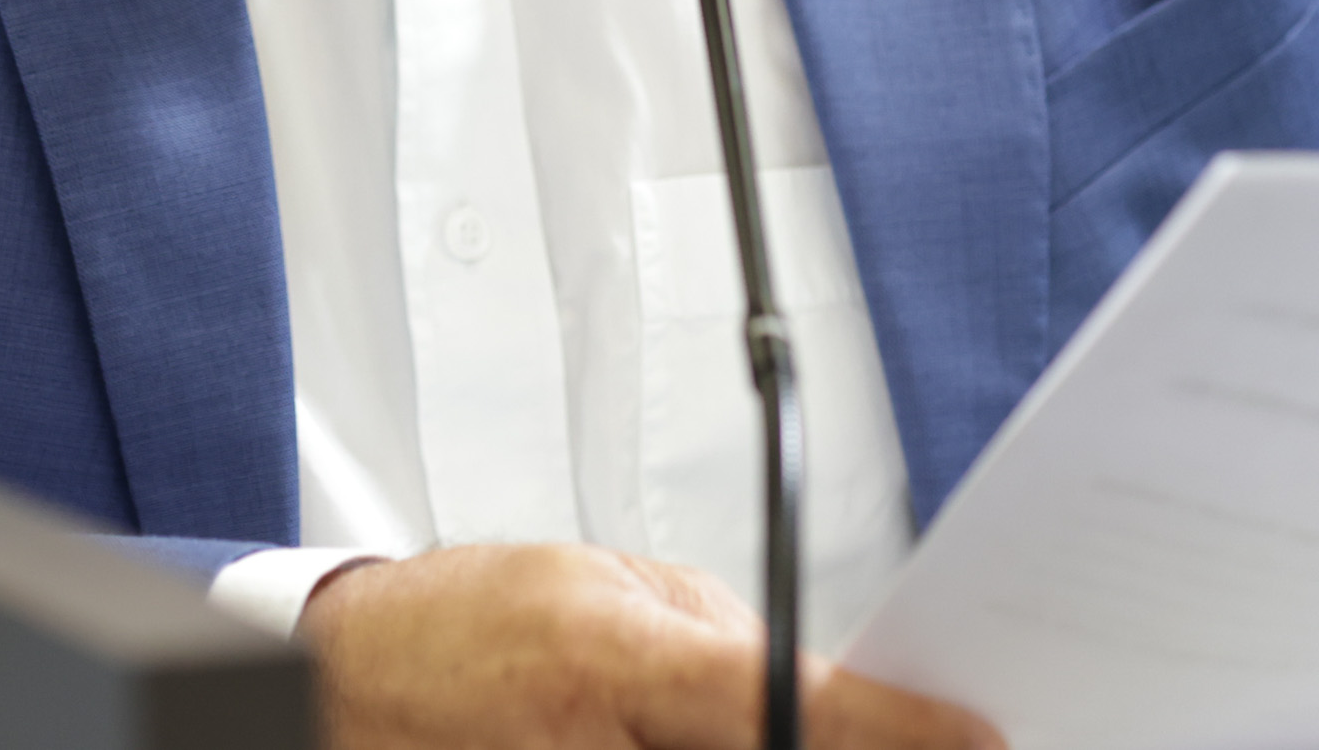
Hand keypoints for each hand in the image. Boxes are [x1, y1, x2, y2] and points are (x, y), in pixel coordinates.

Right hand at [304, 544, 998, 749]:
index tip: (975, 735)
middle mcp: (597, 747)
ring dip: (756, 748)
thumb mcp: (607, 585)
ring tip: (696, 717)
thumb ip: (717, 635)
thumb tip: (817, 684)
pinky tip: (683, 739)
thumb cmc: (465, 623)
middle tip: (899, 732)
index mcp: (615, 661)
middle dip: (837, 745)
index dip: (899, 729)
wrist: (344, 683)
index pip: (790, 702)